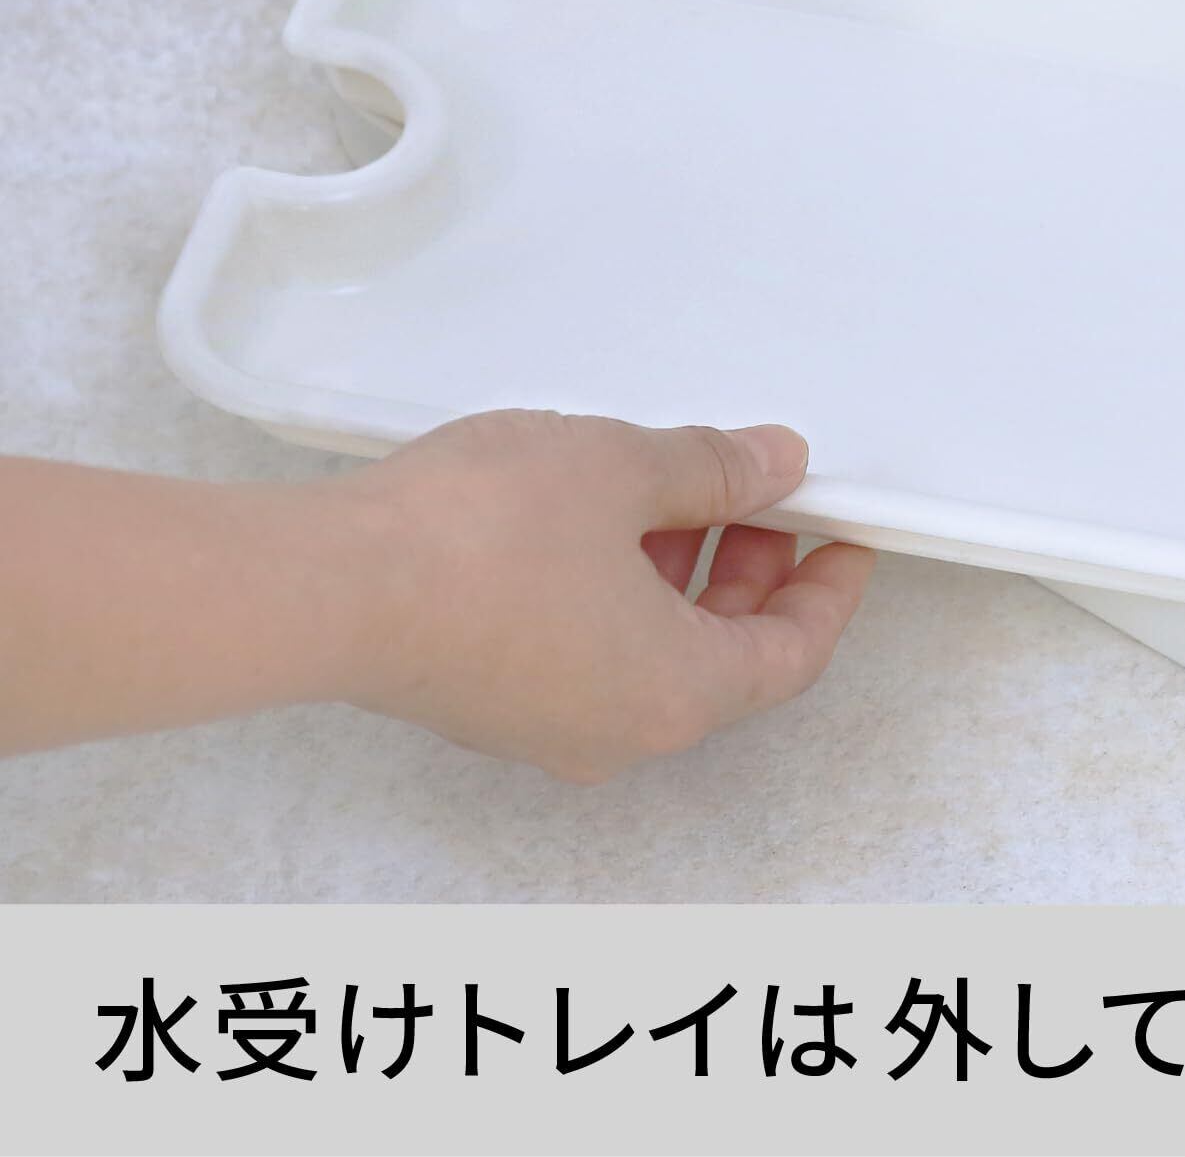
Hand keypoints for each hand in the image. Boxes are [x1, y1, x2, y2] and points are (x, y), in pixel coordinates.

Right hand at [343, 413, 872, 782]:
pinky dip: (617, 591)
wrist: (322, 585)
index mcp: (676, 695)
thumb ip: (713, 469)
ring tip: (670, 484)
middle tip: (756, 489)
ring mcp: (544, 727)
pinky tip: (596, 518)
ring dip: (679, 574)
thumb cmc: (479, 538)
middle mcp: (617, 733)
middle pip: (723, 657)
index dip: (828, 589)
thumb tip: (776, 465)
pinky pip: (588, 652)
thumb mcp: (625, 470)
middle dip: (751, 568)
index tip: (847, 535)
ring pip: (651, 653)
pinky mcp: (485, 701)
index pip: (793, 655)